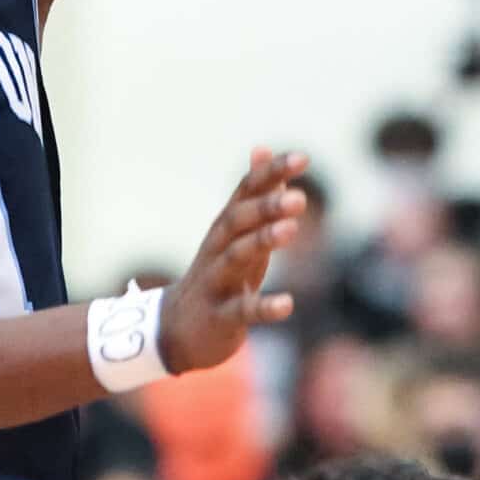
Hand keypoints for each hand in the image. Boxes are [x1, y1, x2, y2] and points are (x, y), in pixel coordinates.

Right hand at [158, 149, 307, 373]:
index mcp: (226, 227)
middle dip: (266, 207)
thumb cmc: (218, 275)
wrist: (176, 330)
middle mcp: (217, 249)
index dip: (271, 174)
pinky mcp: (220, 317)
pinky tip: (287, 304)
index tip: (302, 158)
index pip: (246, 192)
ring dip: (261, 241)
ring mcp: (216, 282)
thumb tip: (262, 149)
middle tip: (299, 198)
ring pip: (235, 257)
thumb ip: (253, 194)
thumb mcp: (236, 234)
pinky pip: (241, 311)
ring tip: (291, 230)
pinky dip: (263, 307)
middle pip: (237, 221)